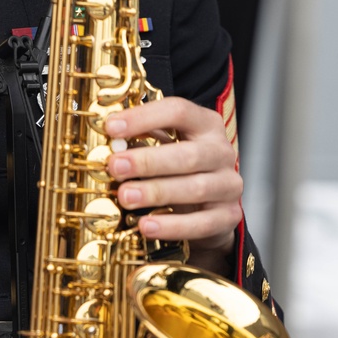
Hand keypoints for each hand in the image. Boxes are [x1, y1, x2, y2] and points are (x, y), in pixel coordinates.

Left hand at [105, 95, 241, 263]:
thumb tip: (108, 139)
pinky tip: (146, 225)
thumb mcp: (163, 144)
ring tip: (125, 196)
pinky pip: (202, 223)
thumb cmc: (178, 167)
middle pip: (188, 154)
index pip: (178, 111)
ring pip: (195, 189)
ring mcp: (228, 185)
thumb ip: (140, 137)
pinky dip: (172, 226)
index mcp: (205, 124)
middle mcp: (221, 152)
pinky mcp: (228, 216)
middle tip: (115, 166)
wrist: (208, 204)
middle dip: (148, 161)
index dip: (143, 118)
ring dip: (156, 192)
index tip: (111, 127)